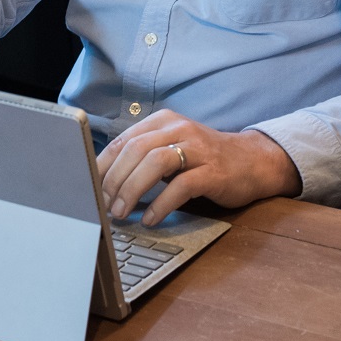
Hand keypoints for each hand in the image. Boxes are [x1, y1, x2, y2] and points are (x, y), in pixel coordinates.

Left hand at [95, 109, 300, 225]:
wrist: (252, 161)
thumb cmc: (204, 159)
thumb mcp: (171, 149)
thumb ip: (144, 158)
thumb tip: (105, 181)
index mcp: (163, 121)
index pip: (123, 140)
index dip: (102, 165)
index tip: (87, 187)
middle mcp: (179, 129)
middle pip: (135, 150)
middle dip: (114, 180)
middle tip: (102, 205)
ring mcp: (197, 148)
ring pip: (155, 163)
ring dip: (132, 190)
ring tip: (120, 212)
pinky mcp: (213, 171)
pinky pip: (181, 186)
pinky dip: (160, 204)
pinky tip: (150, 219)